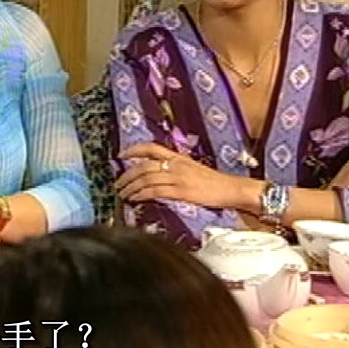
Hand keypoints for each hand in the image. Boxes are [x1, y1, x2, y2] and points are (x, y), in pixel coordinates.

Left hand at [114, 142, 245, 208]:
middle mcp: (176, 164)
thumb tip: (157, 175)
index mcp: (178, 157)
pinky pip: (155, 191)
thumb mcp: (192, 168)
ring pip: (146, 179)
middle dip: (127, 175)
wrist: (231, 189)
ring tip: (123, 194)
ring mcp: (178, 177)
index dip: (134, 150)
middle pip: (143, 166)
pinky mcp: (181, 191)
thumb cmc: (213, 182)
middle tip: (117, 184)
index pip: (151, 148)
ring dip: (131, 187)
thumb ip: (175, 168)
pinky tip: (135, 199)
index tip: (121, 155)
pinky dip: (142, 195)